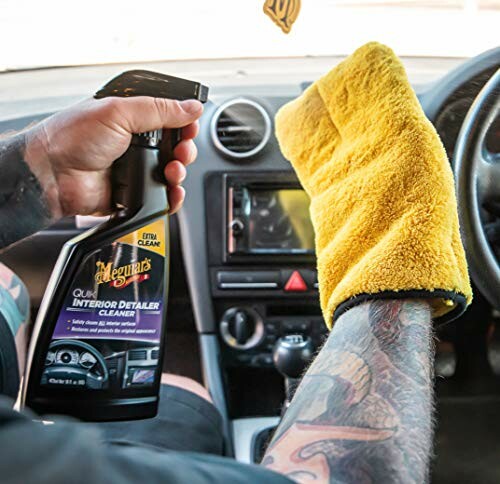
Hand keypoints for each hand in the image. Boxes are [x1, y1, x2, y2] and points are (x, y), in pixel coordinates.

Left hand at [24, 96, 202, 217]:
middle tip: (182, 151)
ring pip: (173, 173)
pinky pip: (162, 197)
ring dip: (180, 172)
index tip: (190, 127)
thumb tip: (192, 108)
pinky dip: (173, 197)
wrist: (53, 174)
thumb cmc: (73, 137)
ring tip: (172, 170)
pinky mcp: (136, 194)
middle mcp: (136, 145)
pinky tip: (172, 191)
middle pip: (176, 148)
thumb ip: (159, 109)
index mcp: (133, 120)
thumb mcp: (119, 112)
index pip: (170, 120)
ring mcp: (137, 170)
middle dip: (185, 150)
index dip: (185, 124)